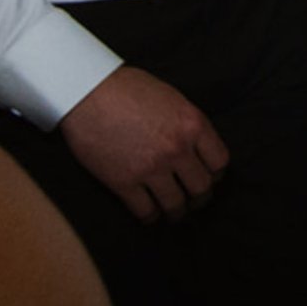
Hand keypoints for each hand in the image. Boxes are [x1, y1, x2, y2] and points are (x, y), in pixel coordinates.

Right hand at [58, 66, 229, 223]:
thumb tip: (195, 144)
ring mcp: (151, 168)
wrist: (87, 93)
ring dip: (177, 212)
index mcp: (193, 125)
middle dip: (200, 197)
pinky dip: (150, 217)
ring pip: (176, 204)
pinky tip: (150, 215)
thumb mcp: (172, 99)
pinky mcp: (123, 182)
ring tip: (175, 213)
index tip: (209, 178)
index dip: (216, 174)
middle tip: (194, 200)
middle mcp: (177, 149)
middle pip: (202, 187)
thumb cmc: (128, 89)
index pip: (219, 162)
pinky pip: (145, 211)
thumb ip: (187, 124)